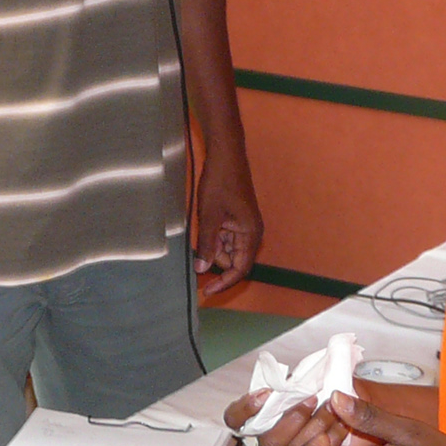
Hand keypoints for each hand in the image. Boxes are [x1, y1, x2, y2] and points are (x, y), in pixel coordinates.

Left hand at [193, 149, 262, 295]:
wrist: (225, 154)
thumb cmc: (220, 182)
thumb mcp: (209, 216)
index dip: (224, 282)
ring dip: (210, 245)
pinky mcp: (235, 218)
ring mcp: (243, 225)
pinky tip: (202, 224)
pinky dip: (211, 235)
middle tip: (194, 251)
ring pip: (225, 247)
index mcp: (251, 234)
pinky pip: (223, 235)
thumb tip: (202, 269)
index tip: (207, 291)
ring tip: (200, 226)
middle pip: (232, 259)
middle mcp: (250, 233)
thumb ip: (206, 244)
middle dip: (213, 258)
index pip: (240, 268)